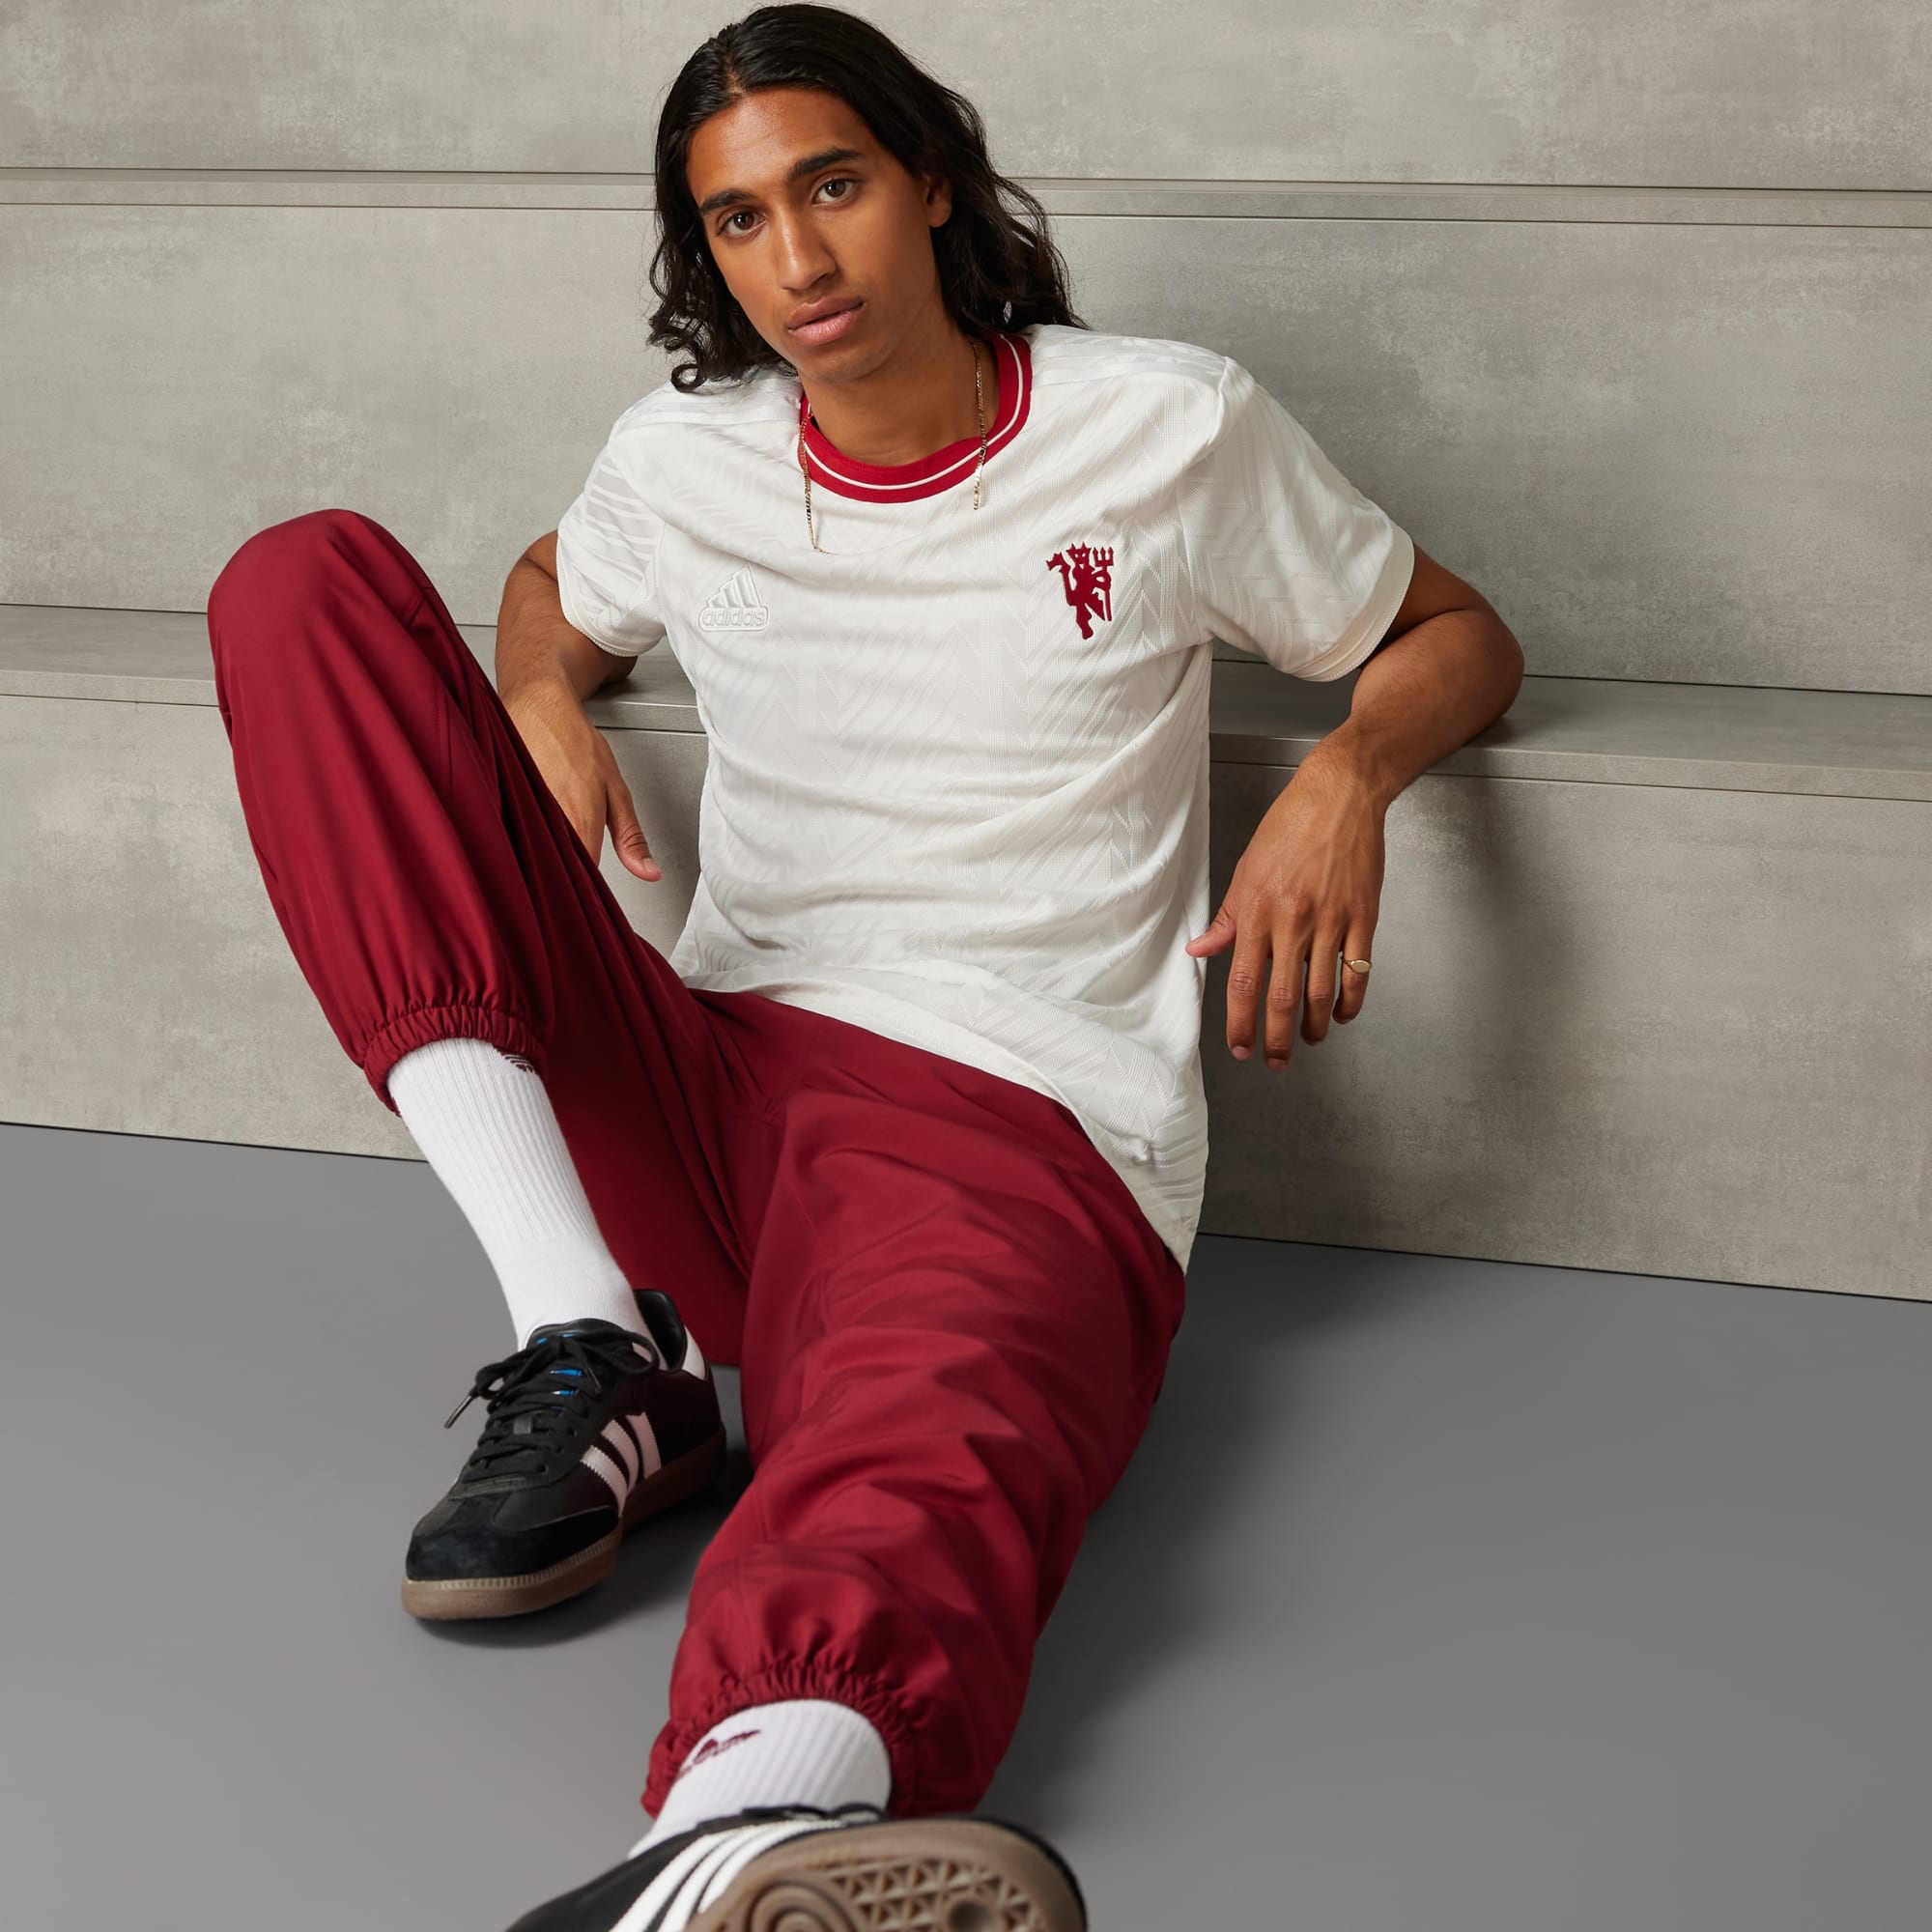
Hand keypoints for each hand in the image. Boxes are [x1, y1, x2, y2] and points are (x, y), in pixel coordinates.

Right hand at [503, 682, 661, 881]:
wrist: (537, 703)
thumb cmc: (573, 739)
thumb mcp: (616, 788)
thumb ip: (631, 835)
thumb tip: (648, 871)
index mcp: (578, 821)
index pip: (582, 877)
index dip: (584, 894)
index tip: (587, 900)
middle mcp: (546, 820)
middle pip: (553, 871)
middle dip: (560, 883)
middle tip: (564, 886)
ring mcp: (518, 812)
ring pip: (531, 855)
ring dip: (538, 862)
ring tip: (543, 858)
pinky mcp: (498, 806)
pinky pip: (510, 837)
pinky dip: (519, 843)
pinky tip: (523, 840)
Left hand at [1183, 749, 1384, 1071]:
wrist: (1341, 795)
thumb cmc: (1291, 826)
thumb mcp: (1246, 868)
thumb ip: (1227, 918)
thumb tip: (1200, 950)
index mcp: (1258, 910)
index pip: (1243, 981)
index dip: (1240, 1022)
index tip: (1239, 1046)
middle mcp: (1293, 920)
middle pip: (1281, 997)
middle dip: (1276, 1038)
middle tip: (1274, 1061)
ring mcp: (1331, 921)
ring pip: (1322, 992)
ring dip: (1314, 1027)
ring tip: (1308, 1041)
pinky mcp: (1363, 918)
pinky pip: (1358, 972)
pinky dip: (1351, 1002)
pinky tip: (1342, 1015)